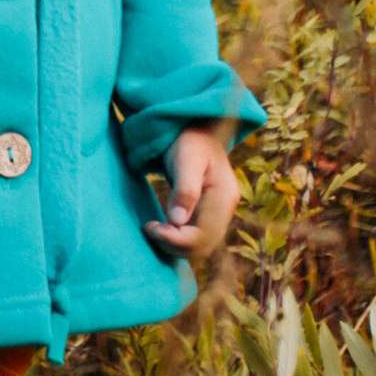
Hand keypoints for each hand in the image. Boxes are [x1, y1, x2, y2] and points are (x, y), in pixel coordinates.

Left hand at [145, 124, 239, 262]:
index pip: (203, 235)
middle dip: (174, 245)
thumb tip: (177, 221)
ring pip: (201, 246)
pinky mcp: (210, 214)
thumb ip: (184, 189)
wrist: (197, 129)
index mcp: (224, 196)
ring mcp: (220, 213)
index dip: (176, 239)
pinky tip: (163, 229)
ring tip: (153, 229)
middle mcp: (227, 209)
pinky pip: (197, 237)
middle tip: (149, 229)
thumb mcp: (186, 159)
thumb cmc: (190, 140)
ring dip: (176, 245)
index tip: (151, 228)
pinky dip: (179, 239)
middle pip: (203, 245)